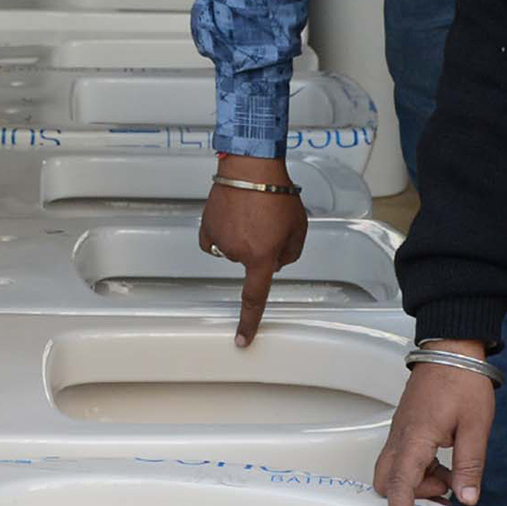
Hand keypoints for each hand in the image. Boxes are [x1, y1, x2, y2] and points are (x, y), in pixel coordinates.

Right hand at [199, 153, 310, 346]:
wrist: (251, 166)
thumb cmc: (277, 192)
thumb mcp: (299, 227)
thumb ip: (291, 253)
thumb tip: (277, 261)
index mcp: (261, 257)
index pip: (255, 298)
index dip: (249, 322)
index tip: (242, 339)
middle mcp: (237, 252)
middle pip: (251, 263)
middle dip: (261, 249)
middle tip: (270, 223)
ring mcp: (219, 239)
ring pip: (234, 251)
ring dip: (243, 238)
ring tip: (252, 213)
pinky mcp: (207, 225)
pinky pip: (214, 240)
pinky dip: (223, 234)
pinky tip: (232, 219)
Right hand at [371, 341, 492, 505]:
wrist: (451, 350)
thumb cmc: (463, 382)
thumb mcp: (476, 427)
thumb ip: (470, 466)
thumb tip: (467, 498)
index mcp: (416, 439)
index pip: (402, 486)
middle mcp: (400, 438)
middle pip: (387, 483)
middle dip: (410, 499)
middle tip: (442, 499)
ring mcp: (399, 433)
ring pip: (394, 473)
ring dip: (418, 484)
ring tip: (451, 479)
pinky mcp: (405, 429)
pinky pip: (403, 460)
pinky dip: (420, 472)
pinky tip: (445, 467)